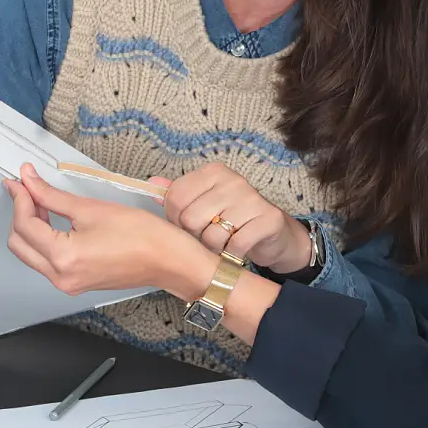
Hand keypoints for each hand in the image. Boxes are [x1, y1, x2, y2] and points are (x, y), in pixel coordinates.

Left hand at [5, 164, 212, 299]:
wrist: (169, 260)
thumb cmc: (141, 235)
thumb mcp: (91, 208)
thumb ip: (52, 195)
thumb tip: (29, 181)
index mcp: (63, 257)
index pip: (25, 224)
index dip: (20, 197)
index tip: (20, 179)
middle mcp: (59, 276)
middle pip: (19, 243)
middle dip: (21, 213)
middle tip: (28, 188)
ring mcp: (66, 283)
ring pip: (30, 253)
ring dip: (31, 227)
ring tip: (42, 202)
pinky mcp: (75, 283)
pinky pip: (46, 261)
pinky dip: (44, 240)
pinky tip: (54, 222)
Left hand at [159, 163, 313, 273]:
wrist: (276, 234)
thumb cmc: (235, 218)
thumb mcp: (206, 202)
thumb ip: (180, 195)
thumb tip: (152, 183)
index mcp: (213, 172)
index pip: (175, 198)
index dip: (176, 220)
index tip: (189, 227)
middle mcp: (233, 180)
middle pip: (190, 219)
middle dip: (196, 237)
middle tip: (209, 237)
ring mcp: (252, 198)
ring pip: (212, 236)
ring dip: (215, 249)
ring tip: (224, 244)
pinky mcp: (268, 219)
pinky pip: (235, 246)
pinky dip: (233, 255)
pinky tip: (238, 250)